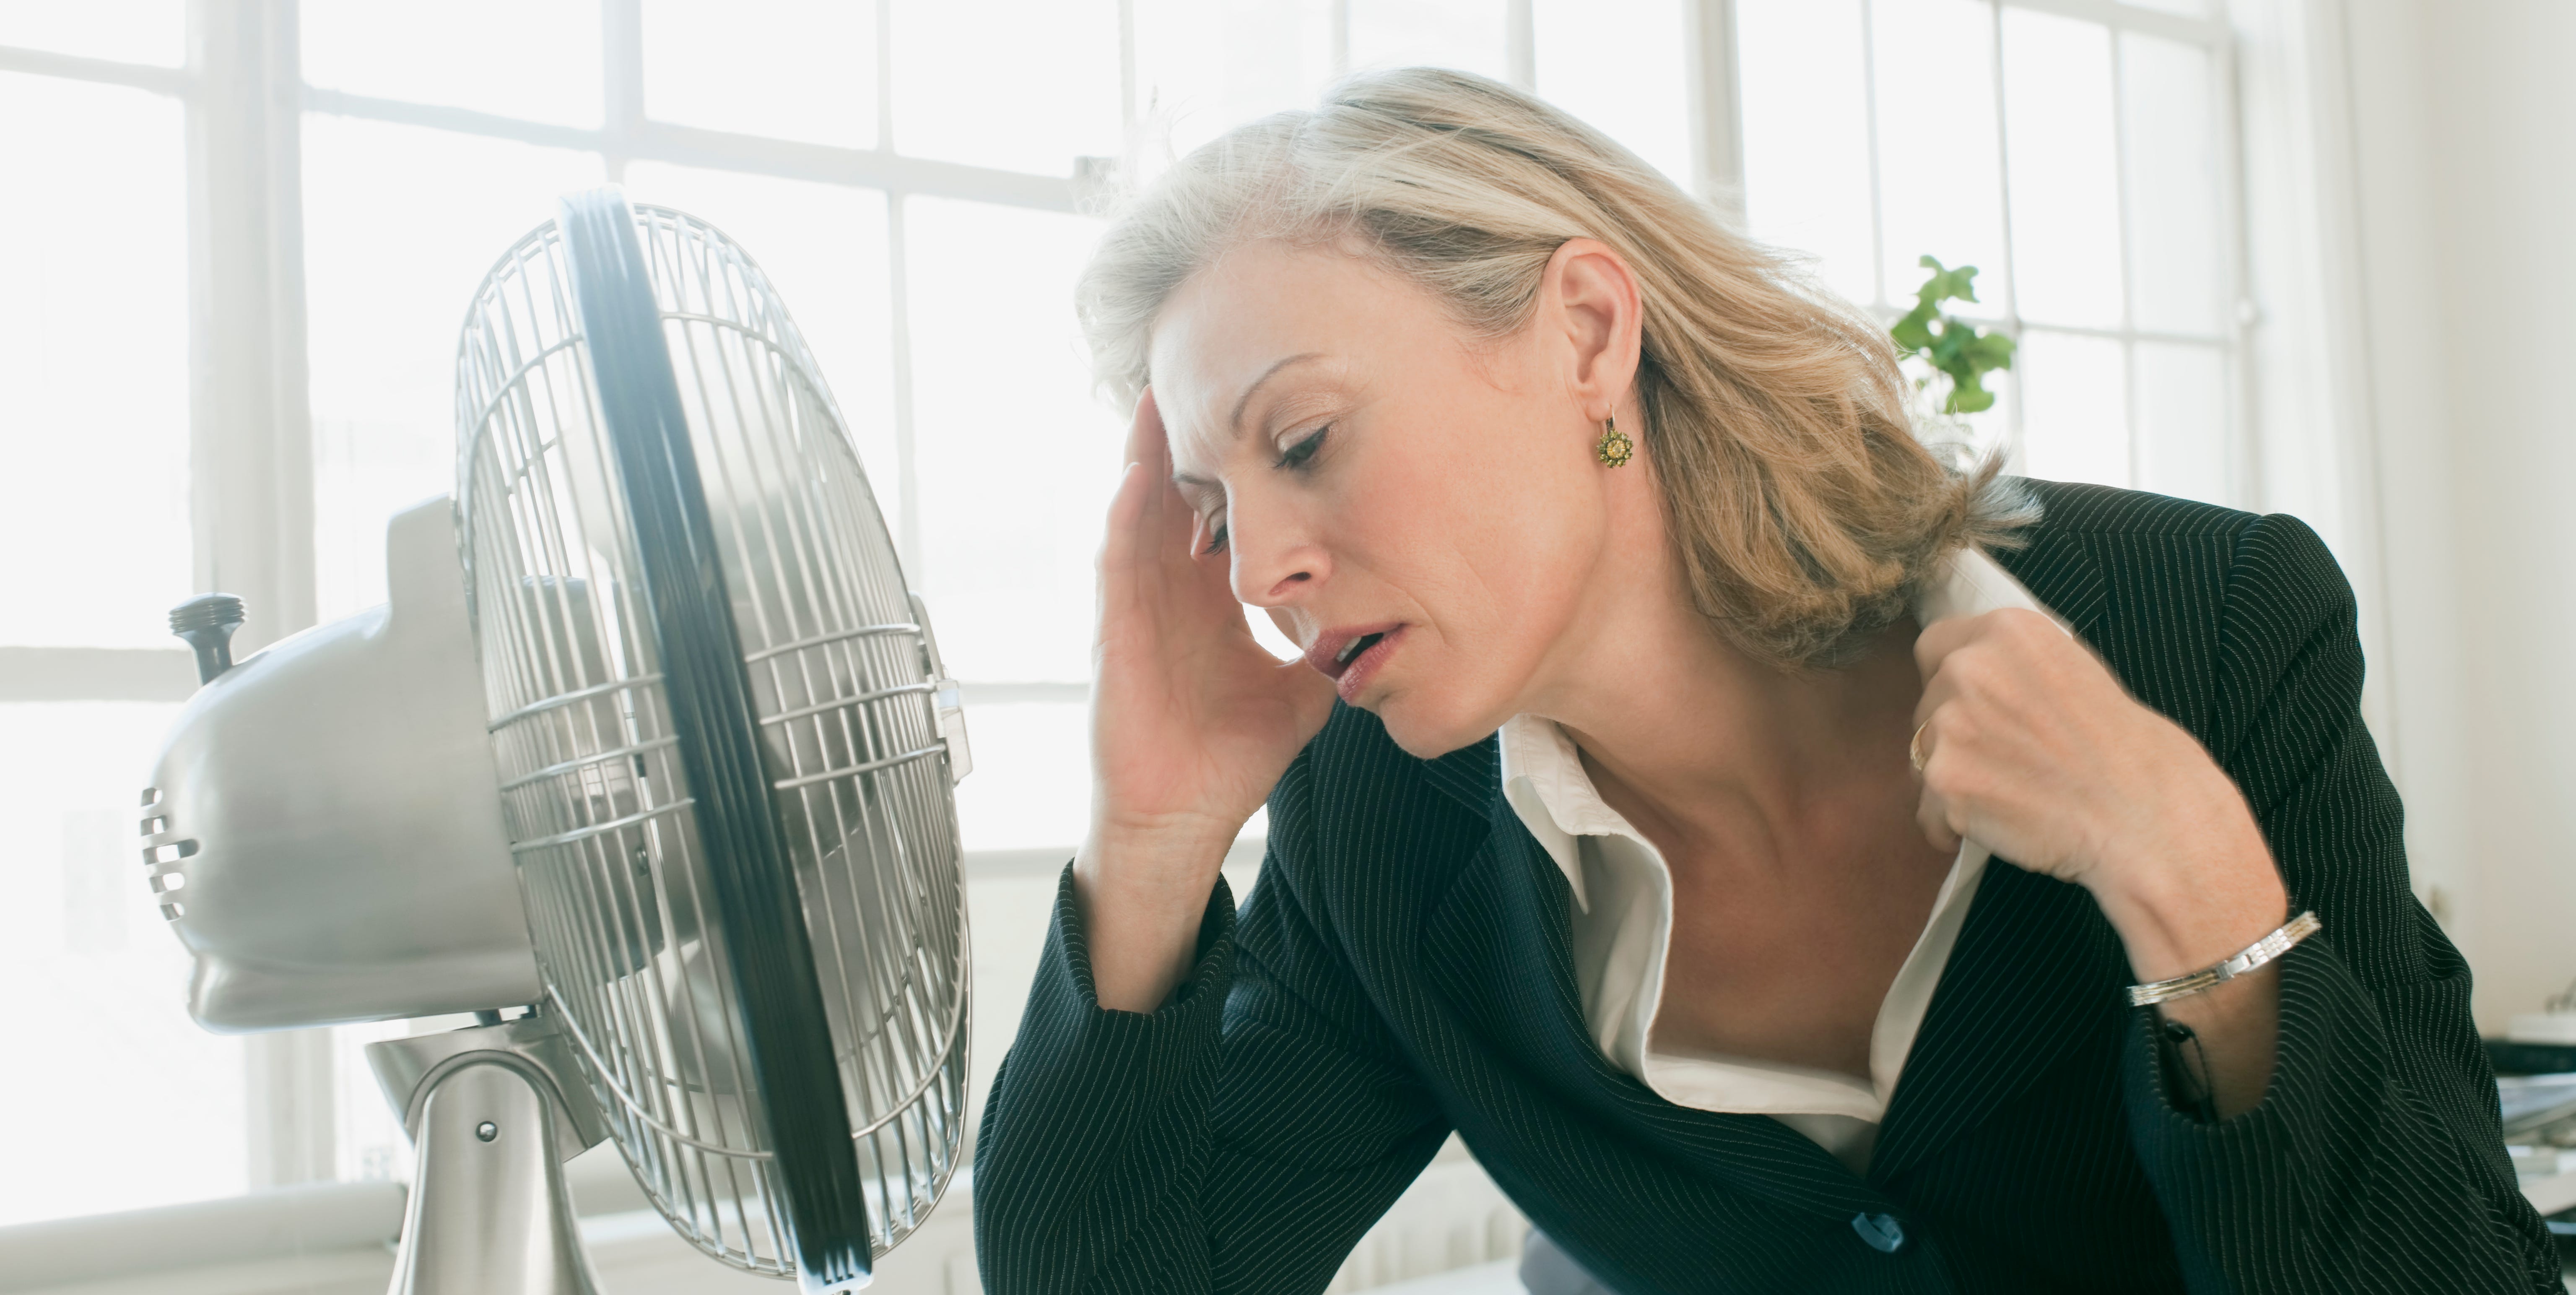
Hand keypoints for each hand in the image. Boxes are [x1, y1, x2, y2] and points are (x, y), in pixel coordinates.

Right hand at [1076, 390, 1336, 1010]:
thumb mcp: (1301, 691)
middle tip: (1203, 367)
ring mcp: (1137, 608)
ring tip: (1158, 392)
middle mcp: (1171, 593)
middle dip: (1188, 438)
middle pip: (1178, 496)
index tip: (1264, 413)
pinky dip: (1126, 518)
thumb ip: (1331, 651)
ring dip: (1146, 456)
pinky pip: (1116, 563)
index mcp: (1211, 601)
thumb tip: (1388, 627)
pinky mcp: (1114, 633)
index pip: (1224, 516)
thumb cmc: (1230, 758)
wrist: (1184, 816)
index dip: (1239, 468)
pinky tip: (1138, 476)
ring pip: (1139, 513)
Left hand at [1909, 609, 2284, 981]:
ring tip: (2013, 796)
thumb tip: (1967, 678)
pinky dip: (1953, 825)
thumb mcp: (2072, 672)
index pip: (1935, 645)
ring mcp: (1950, 724)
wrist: (2144, 816)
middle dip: (1955, 734)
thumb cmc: (2124, 752)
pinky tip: (2003, 826)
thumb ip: (2013, 667)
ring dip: (1955, 780)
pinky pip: (1927, 810)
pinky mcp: (1944, 781)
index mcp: (2006, 631)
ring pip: (1922, 757)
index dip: (1950, 681)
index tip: (1977, 709)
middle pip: (1926, 704)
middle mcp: (1969, 667)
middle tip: (2009, 763)